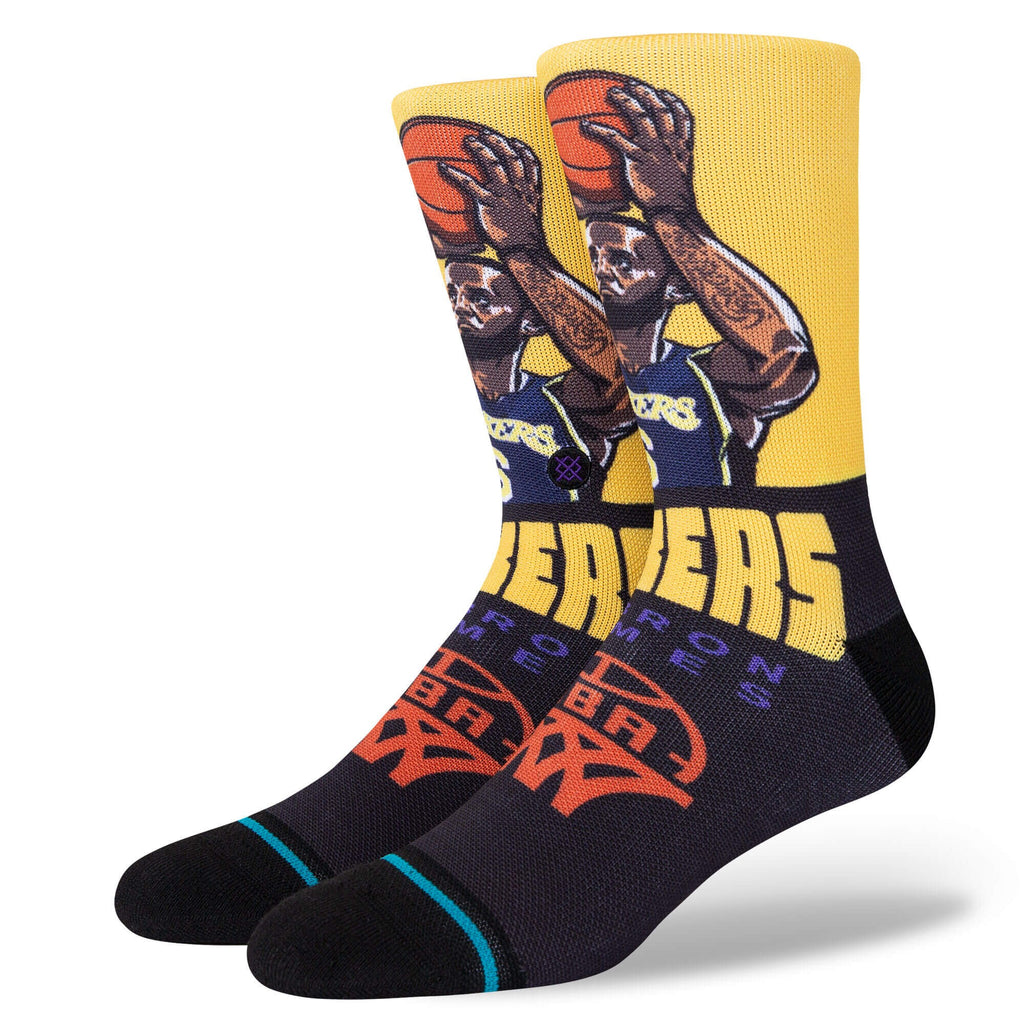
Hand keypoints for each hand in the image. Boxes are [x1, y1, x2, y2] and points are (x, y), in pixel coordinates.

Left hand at [439, 130, 543, 252]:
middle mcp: (518, 187)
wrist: (524, 249)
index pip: (530, 162)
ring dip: (480, 148)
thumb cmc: (527, 237)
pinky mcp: (488, 203)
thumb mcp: (533, 215)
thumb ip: (526, 204)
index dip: (522, 148)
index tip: (514, 141)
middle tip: (485, 133)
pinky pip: (469, 183)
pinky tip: (443, 167)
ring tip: (469, 140)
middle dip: (497, 141)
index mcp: (531, 189)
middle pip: (510, 155)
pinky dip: (455, 174)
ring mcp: (504, 194)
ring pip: (492, 163)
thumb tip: (517, 204)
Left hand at [581, 80, 695, 216]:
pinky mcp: (637, 159)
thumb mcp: (679, 180)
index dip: (673, 102)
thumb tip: (657, 173)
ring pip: (639, 115)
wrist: (673, 211)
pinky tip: (586, 126)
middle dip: (645, 92)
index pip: (683, 116)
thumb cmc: (674, 202)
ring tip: (612, 92)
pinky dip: (599, 130)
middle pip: (659, 108)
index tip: (664, 93)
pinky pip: (616, 138)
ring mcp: (653, 149)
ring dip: (625, 100)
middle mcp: (669, 142)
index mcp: (683, 146)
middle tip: (631, 84)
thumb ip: (670, 169)